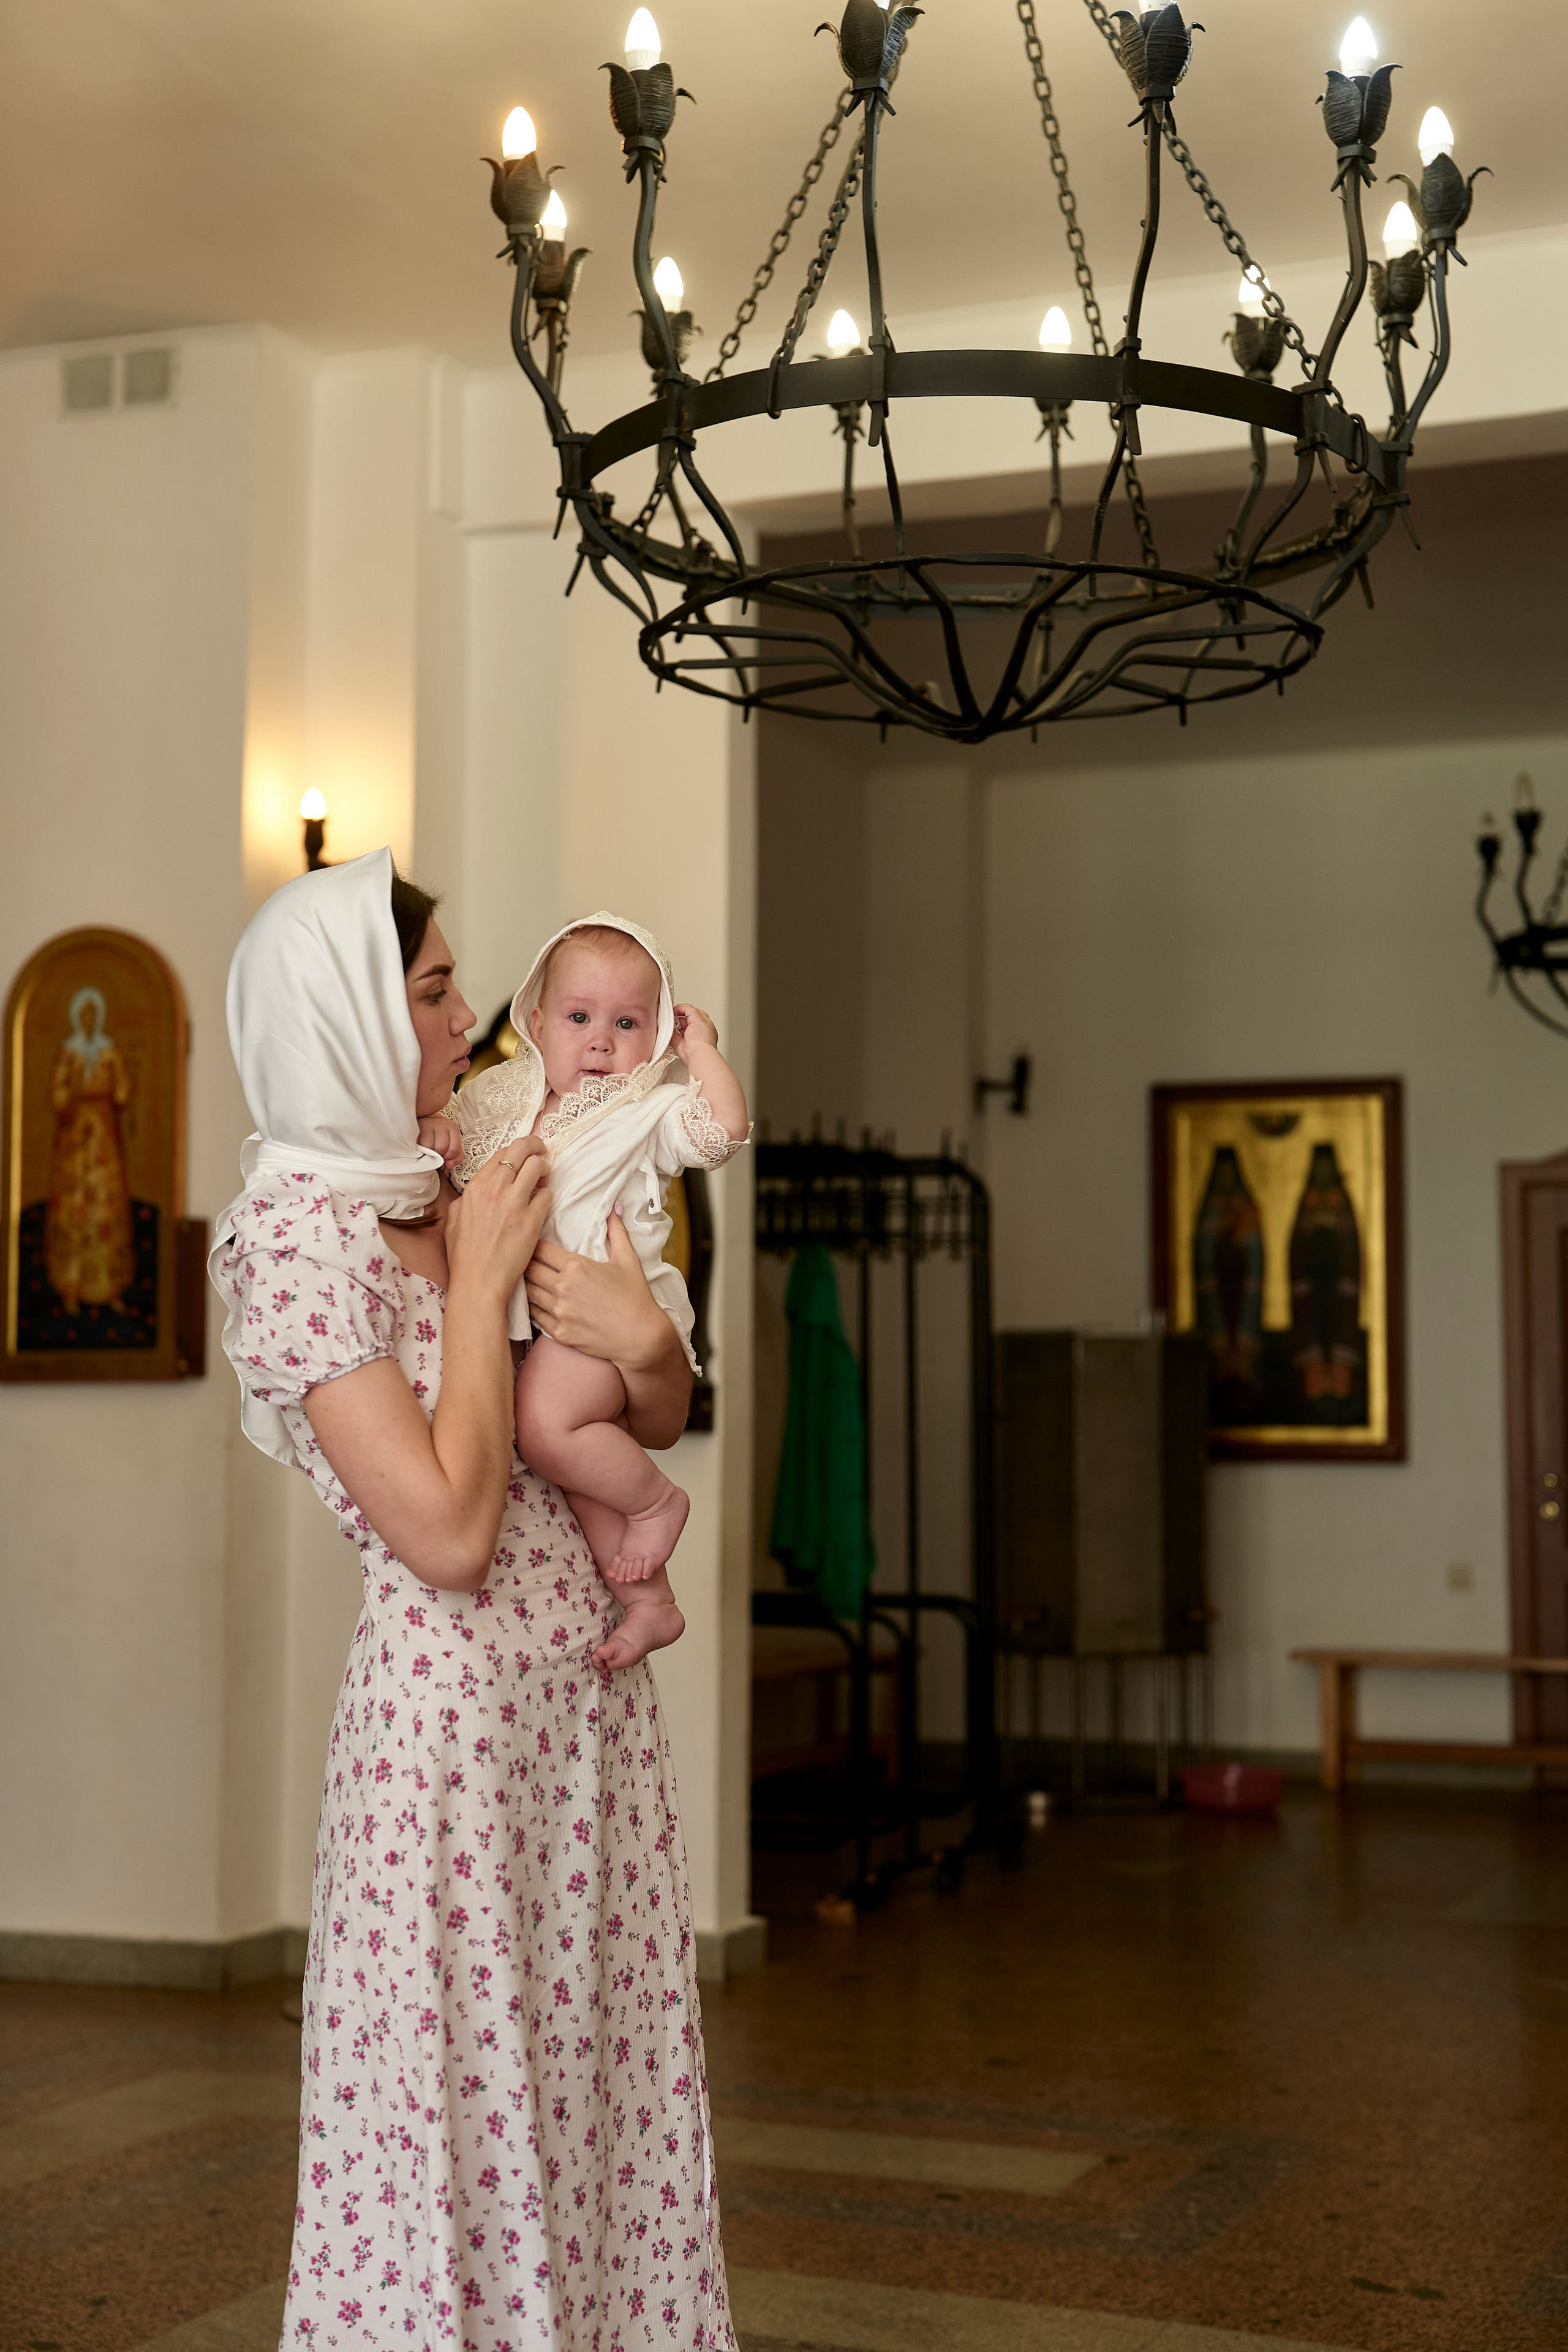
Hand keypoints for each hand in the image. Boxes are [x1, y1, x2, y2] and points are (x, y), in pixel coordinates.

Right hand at [417, 1114, 462, 1171]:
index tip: (444, 1156)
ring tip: (427, 1149)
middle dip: (437, 1155)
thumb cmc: (439, 1136)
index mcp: (452, 1127)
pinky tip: (421, 1146)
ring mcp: (428, 1124)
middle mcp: (441, 1123)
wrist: (425, 1123)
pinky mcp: (416, 1127)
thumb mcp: (451, 1145)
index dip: (448, 1157)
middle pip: (441, 1148)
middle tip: (434, 1153)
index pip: (454, 1149)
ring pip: (429, 1146)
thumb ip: (456, 1157)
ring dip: (427, 1152)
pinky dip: (419, 1149)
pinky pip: (418, 1143)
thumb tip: (449, 1165)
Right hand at [446, 1143, 549, 1299]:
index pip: (502, 1153)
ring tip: (544, 1179)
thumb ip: (467, 1199)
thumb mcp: (455, 1220)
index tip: (524, 1155)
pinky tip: (541, 1204)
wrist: (478, 1283)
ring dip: (544, 1169)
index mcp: (475, 1187)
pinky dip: (547, 1195)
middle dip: (536, 1146)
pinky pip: (547, 1195)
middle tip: (542, 1152)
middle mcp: (494, 1189)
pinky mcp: (532, 1220)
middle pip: (522, 1149)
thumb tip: (480, 1189)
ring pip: (538, 1166)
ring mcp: (514, 1203)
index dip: (517, 1150)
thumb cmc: (464, 1257)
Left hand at [526, 1212, 669, 1368]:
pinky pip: (534, 1316)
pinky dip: (532, 1307)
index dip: (534, 1244)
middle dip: (524, 1262)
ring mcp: (559, 1312)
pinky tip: (534, 1302)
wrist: (641, 1338)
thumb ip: (617, 1232)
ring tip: (523, 1279)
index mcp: (577, 1266)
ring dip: (525, 1284)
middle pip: (529, 1269)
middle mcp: (563, 1287)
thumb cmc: (636, 1297)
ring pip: (528, 1292)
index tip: (532, 1244)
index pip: (541, 1249)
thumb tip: (615, 1207)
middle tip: (521, 1259)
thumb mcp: (628, 1260)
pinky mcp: (559, 1332)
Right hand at [674, 1003, 717, 1052]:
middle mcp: (697, 1030)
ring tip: (670, 1023)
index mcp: (704, 1023)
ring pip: (678, 1027)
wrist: (698, 1053)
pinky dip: (669, 1033)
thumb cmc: (703, 1038)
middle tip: (672, 1016)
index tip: (677, 1009)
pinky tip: (667, 1029)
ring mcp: (688, 1038)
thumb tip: (680, 1007)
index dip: (685, 1009)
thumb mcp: (698, 1017)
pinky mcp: (680, 1044)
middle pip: (684, 1019)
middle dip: (677, 1017)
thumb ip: (689, 1009)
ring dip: (673, 1024)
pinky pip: (672, 1036)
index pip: (693, 1012)